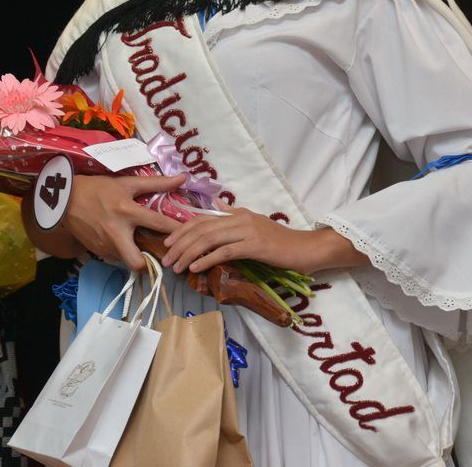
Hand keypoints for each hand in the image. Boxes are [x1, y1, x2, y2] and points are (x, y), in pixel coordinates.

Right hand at [62, 174, 184, 268]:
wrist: (64, 199)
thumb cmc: (98, 188)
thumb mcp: (126, 183)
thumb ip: (156, 183)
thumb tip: (182, 178)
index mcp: (126, 211)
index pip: (158, 224)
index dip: (177, 231)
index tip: (190, 235)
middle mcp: (116, 232)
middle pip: (138, 262)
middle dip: (151, 264)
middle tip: (160, 256)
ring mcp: (105, 245)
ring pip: (128, 262)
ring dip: (137, 256)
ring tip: (145, 247)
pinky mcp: (97, 251)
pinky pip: (117, 258)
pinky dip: (124, 253)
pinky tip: (126, 244)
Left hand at [161, 203, 363, 275]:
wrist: (306, 248)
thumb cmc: (281, 241)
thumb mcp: (255, 223)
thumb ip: (236, 214)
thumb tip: (219, 204)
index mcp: (238, 214)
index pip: (202, 219)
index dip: (181, 230)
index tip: (167, 243)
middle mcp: (240, 218)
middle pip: (201, 228)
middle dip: (180, 243)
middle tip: (165, 258)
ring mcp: (247, 231)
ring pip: (209, 239)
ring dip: (188, 253)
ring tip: (176, 266)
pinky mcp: (254, 245)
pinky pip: (225, 251)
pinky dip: (207, 259)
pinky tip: (195, 267)